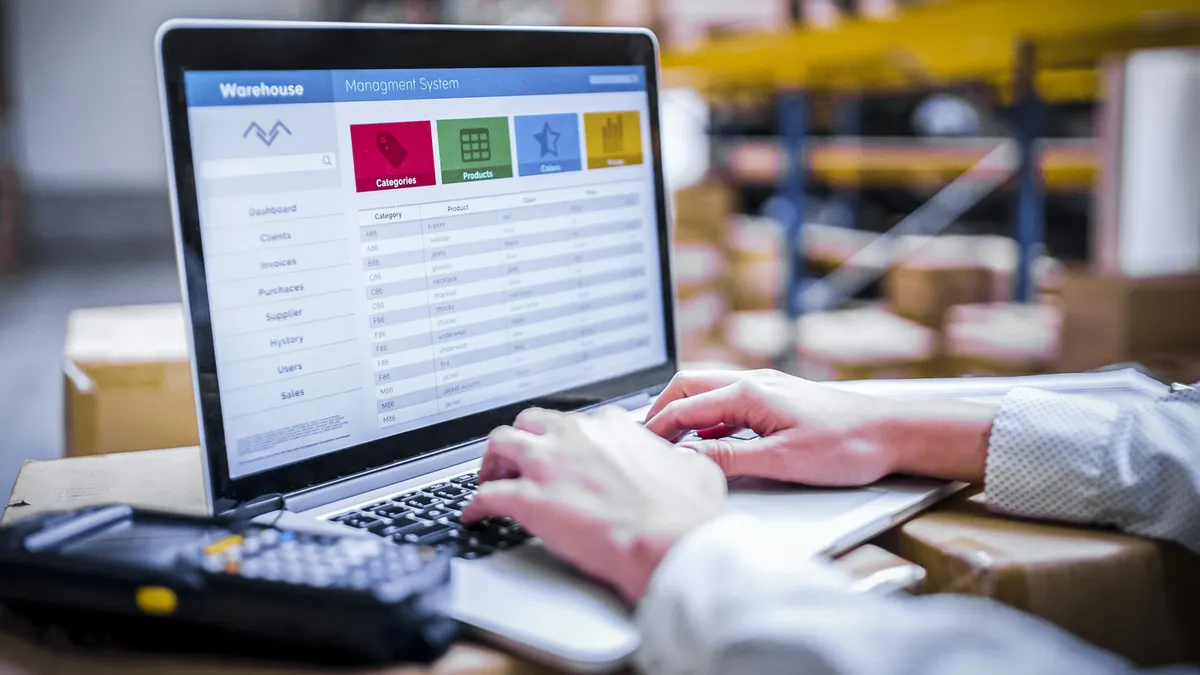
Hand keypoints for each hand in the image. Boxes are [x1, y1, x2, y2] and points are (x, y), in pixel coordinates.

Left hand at [462, 406, 726, 601]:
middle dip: (522, 440)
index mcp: (611, 427)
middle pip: (530, 422)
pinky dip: (476, 505)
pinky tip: (474, 515)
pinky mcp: (529, 500)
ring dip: (492, 461)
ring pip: (500, 443)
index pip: (578, 421)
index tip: (566, 452)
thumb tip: (682, 460)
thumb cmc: (684, 513)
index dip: (567, 439)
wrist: (669, 542)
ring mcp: (548, 466)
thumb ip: (678, 458)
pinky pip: (487, 495)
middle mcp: (574, 437)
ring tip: (490, 477)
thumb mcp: (694, 469)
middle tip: (520, 461)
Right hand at [644, 370, 995, 485]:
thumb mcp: (783, 461)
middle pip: (689, 385)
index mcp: (749, 393)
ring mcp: (766, 388)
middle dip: (661, 409)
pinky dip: (708, 418)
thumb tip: (688, 458)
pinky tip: (709, 441)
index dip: (656, 428)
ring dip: (684, 412)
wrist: (893, 432)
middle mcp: (753, 383)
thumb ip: (731, 458)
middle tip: (644, 439)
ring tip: (668, 442)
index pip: (685, 406)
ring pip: (709, 391)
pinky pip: (729, 402)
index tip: (637, 449)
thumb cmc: (847, 445)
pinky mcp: (777, 399)